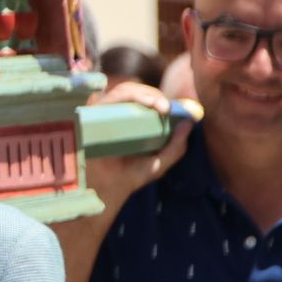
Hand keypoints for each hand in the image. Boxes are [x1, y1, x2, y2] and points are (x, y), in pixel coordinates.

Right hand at [85, 82, 192, 211]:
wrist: (106, 189)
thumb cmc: (130, 175)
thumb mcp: (160, 163)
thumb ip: (176, 147)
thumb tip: (189, 123)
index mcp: (135, 120)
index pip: (149, 100)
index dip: (164, 100)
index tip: (177, 109)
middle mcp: (119, 113)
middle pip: (138, 92)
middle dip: (155, 95)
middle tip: (167, 108)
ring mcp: (105, 112)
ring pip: (124, 91)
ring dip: (143, 94)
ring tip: (159, 106)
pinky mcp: (92, 115)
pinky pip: (108, 98)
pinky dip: (125, 96)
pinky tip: (140, 103)